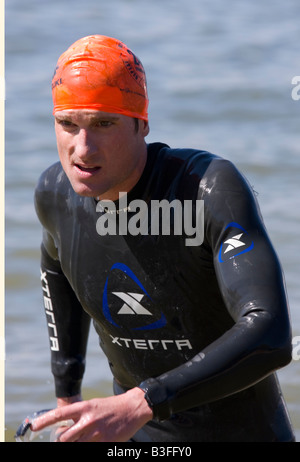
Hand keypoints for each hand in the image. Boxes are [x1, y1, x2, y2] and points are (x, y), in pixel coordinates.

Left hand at [31, 388, 152, 441]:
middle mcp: (88, 420)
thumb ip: (79, 416)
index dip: (44, 420)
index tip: (33, 425)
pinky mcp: (105, 443)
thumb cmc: (111, 407)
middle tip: (64, 439)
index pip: (59, 414)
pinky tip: (91, 442)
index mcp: (84, 407)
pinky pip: (89, 449)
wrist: (133, 407)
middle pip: (64, 437)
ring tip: (79, 439)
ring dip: (72, 445)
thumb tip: (63, 428)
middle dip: (60, 441)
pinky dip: (86, 446)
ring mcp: (96, 433)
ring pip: (74, 445)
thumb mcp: (93, 406)